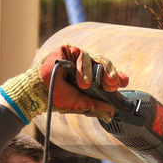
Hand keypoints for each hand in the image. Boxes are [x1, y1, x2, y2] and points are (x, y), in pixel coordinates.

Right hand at [0, 44, 128, 121]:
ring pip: (96, 58)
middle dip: (111, 74)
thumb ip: (95, 106)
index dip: (118, 77)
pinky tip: (81, 80)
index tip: (124, 82)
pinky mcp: (68, 50)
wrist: (38, 93)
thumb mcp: (80, 104)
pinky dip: (83, 67)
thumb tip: (112, 113)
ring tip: (87, 86)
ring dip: (96, 72)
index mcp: (91, 78)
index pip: (108, 75)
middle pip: (105, 64)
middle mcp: (86, 67)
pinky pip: (82, 54)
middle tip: (112, 84)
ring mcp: (77, 57)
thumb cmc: (57, 98)